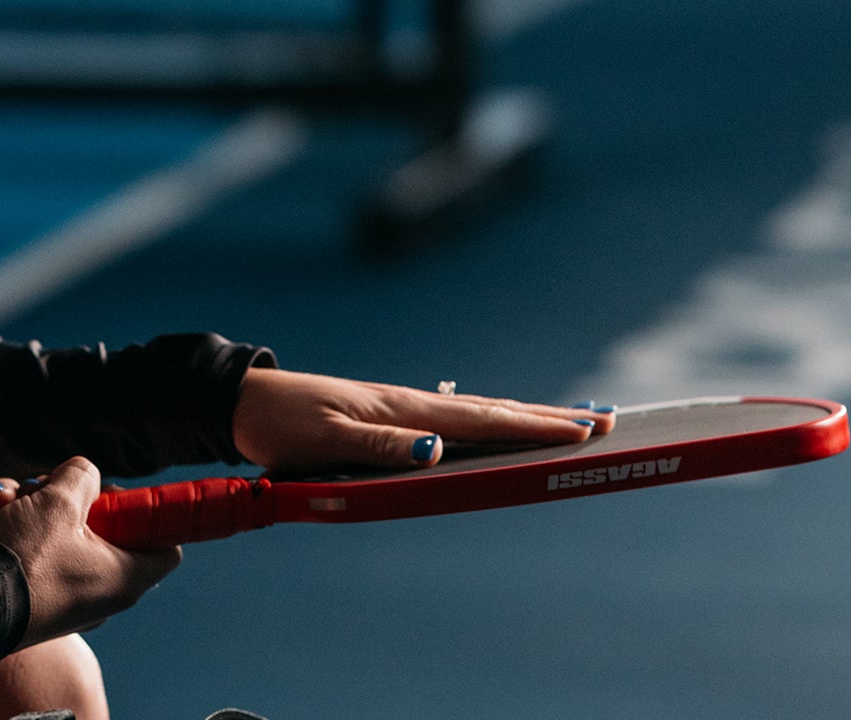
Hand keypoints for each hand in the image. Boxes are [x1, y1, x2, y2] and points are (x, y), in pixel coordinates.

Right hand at [0, 457, 179, 646]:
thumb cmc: (24, 561)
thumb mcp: (58, 502)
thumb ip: (82, 477)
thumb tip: (84, 476)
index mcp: (123, 576)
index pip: (167, 545)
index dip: (144, 510)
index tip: (111, 493)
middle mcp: (99, 590)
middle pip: (100, 526)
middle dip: (64, 496)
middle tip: (41, 487)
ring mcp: (64, 594)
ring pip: (57, 530)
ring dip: (26, 503)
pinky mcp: (32, 594)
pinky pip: (31, 548)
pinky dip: (8, 524)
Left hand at [231, 367, 614, 470]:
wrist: (243, 403)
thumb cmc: (281, 423)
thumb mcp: (325, 439)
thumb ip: (381, 445)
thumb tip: (439, 447)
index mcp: (402, 408)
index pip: (482, 418)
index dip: (535, 424)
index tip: (587, 427)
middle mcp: (409, 404)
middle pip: (492, 411)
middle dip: (549, 418)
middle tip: (607, 422)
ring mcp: (401, 409)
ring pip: (476, 413)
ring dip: (525, 416)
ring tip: (571, 421)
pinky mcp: (389, 418)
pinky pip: (453, 420)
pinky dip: (488, 421)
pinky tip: (498, 425)